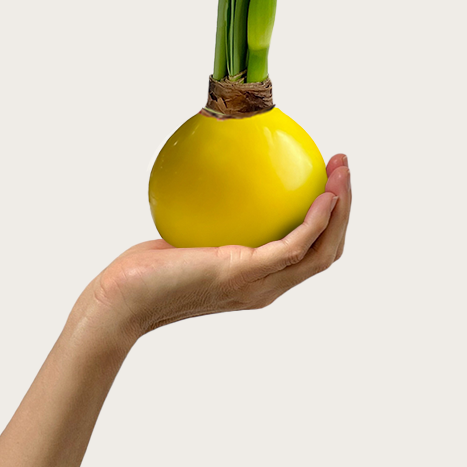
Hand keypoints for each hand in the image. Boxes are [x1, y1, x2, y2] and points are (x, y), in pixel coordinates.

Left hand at [86, 154, 351, 339]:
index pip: (309, 252)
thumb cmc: (145, 270)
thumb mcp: (188, 232)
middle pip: (326, 251)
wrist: (122, 299)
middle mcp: (266, 287)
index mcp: (258, 280)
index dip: (329, 218)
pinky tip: (323, 193)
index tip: (330, 178)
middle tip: (342, 167)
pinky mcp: (246, 274)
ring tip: (341, 172)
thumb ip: (210, 214)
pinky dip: (316, 220)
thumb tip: (217, 168)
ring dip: (339, 208)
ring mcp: (259, 284)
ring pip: (320, 249)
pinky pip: (295, 245)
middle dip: (344, 208)